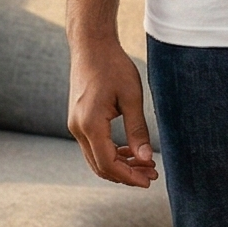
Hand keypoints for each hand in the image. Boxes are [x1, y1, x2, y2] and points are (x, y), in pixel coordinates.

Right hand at [68, 35, 158, 187]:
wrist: (91, 46)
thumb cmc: (113, 67)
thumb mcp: (132, 98)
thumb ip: (138, 130)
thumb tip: (146, 159)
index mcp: (90, 124)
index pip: (108, 164)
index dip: (129, 176)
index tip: (149, 180)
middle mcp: (78, 128)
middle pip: (100, 166)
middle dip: (126, 174)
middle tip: (152, 175)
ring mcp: (75, 125)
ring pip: (95, 158)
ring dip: (119, 165)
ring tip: (145, 164)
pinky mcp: (78, 120)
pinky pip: (93, 146)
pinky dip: (111, 153)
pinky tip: (130, 151)